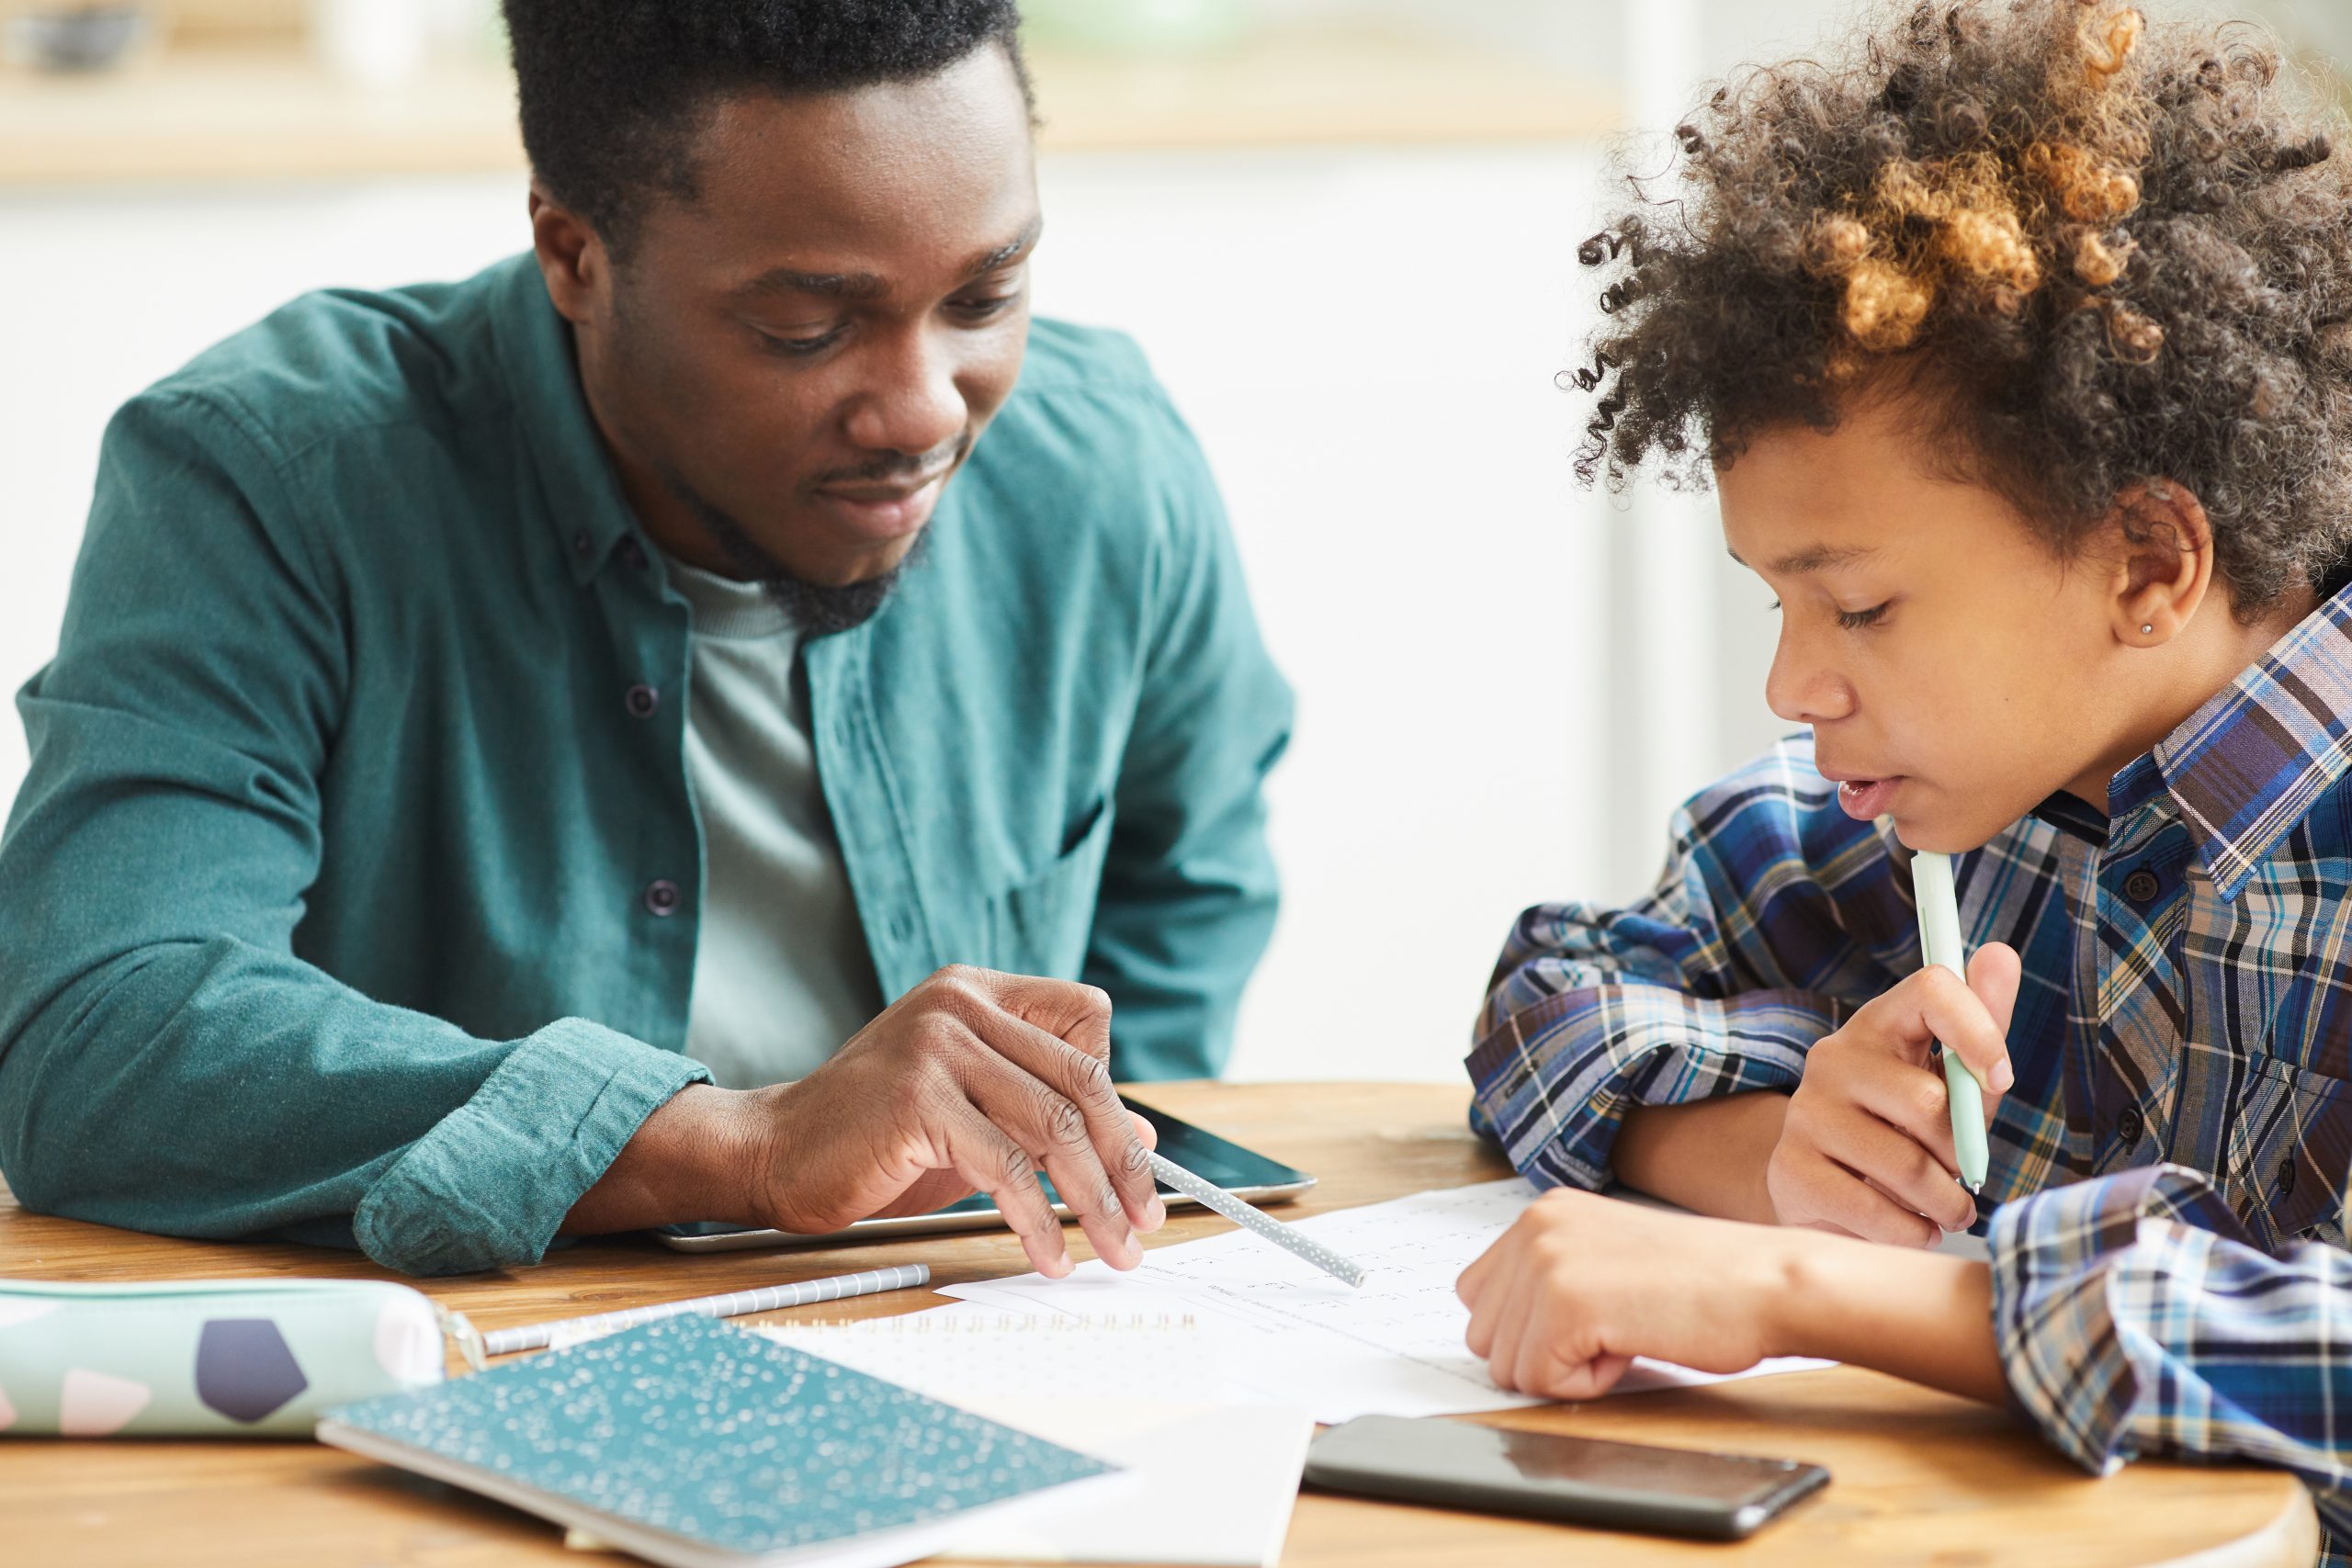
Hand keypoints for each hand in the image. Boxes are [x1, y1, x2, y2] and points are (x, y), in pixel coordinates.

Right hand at [744, 966, 1166, 1276]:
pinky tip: (1048, 1254)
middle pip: (1079, 1080)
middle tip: (1147, 1220)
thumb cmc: (875, 1138)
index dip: (1115, 1094)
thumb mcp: (975, 1116)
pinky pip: (1003, 1164)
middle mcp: (960, 1004)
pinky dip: (1036, 1218)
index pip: (1085, 1022)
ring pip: (1051, 1125)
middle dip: (1124, 1161)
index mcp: (976, 992)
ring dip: (1094, 1199)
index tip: (1135, 1164)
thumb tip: (1143, 1141)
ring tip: (1114, 1249)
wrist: (774, 1153)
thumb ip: (1046, 1115)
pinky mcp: (917, 1097)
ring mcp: (936, 1045)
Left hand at [1457, 1186, 2008, 1405]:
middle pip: (1484, 1336)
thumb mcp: (1605, 1258)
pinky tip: (1632, 1346)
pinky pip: (1541, 1382)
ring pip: (1507, 1365)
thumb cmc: (1703, 1284)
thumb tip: (1495, 1333)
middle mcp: (1534, 1227)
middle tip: (1616, 1326)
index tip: (1594, 1317)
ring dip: (1566, 1369)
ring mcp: (1546, 1262)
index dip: (1531, 1329)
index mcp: (1541, 1213)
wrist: (1767, 1284)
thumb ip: (1548, 1278)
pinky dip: (1587, 1385)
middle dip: (1544, 1352)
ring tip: (1625, 1332)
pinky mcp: (1566, 1305)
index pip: (1477, 1296)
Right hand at [1766, 944, 2020, 1245]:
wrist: (1823, 1189)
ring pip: (1907, 1166)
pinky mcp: (1790, 1169)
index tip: (2002, 1078)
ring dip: (1946, 1203)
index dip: (1978, 1030)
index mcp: (1878, 1025)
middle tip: (1963, 1174)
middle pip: (1928, 1103)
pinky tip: (1914, 1225)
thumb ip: (1981, 1025)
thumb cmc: (1903, 1130)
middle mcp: (1832, 1059)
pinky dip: (1912, 1231)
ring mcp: (1804, 1113)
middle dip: (1962, 1155)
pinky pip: (1875, 1211)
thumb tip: (2001, 954)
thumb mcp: (1949, 1082)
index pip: (1931, 990)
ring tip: (1947, 1209)